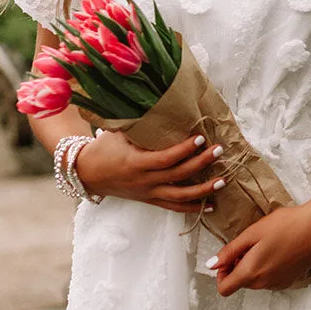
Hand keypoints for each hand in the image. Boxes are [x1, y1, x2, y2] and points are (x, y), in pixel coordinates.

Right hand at [75, 130, 225, 210]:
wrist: (86, 173)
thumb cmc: (103, 148)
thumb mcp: (118, 133)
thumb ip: (140, 123)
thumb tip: (160, 102)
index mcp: (136, 163)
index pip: (166, 158)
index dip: (186, 150)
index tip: (201, 138)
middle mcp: (144, 181)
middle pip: (178, 175)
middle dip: (201, 163)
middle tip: (219, 151)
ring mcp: (148, 193)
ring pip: (180, 197)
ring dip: (204, 190)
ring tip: (224, 181)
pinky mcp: (150, 200)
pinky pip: (175, 207)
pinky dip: (194, 207)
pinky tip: (212, 205)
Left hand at [209, 200, 310, 295]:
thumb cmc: (286, 225)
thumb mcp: (253, 233)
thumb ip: (230, 251)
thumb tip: (211, 265)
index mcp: (251, 273)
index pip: (224, 288)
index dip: (221, 272)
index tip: (229, 256)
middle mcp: (264, 284)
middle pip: (240, 283)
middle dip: (238, 266)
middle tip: (249, 243)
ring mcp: (278, 284)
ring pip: (255, 281)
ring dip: (253, 266)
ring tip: (266, 244)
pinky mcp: (289, 281)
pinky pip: (269, 279)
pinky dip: (267, 268)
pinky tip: (278, 249)